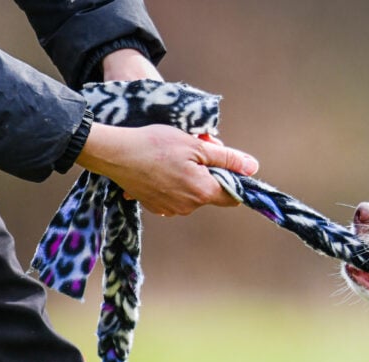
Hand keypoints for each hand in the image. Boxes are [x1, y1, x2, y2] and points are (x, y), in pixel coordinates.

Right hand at [84, 49, 259, 215]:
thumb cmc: (155, 145)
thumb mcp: (196, 145)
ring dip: (190, 176)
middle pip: (211, 192)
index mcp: (203, 192)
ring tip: (174, 156)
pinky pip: (174, 196)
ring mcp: (171, 209)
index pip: (234, 196)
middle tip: (194, 148)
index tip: (225, 163)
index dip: (234, 179)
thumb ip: (226, 158)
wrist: (115, 153)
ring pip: (192, 193)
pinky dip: (173, 182)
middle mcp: (189, 207)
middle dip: (208, 172)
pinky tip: (160, 166)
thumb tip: (253, 168)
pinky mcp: (155, 206)